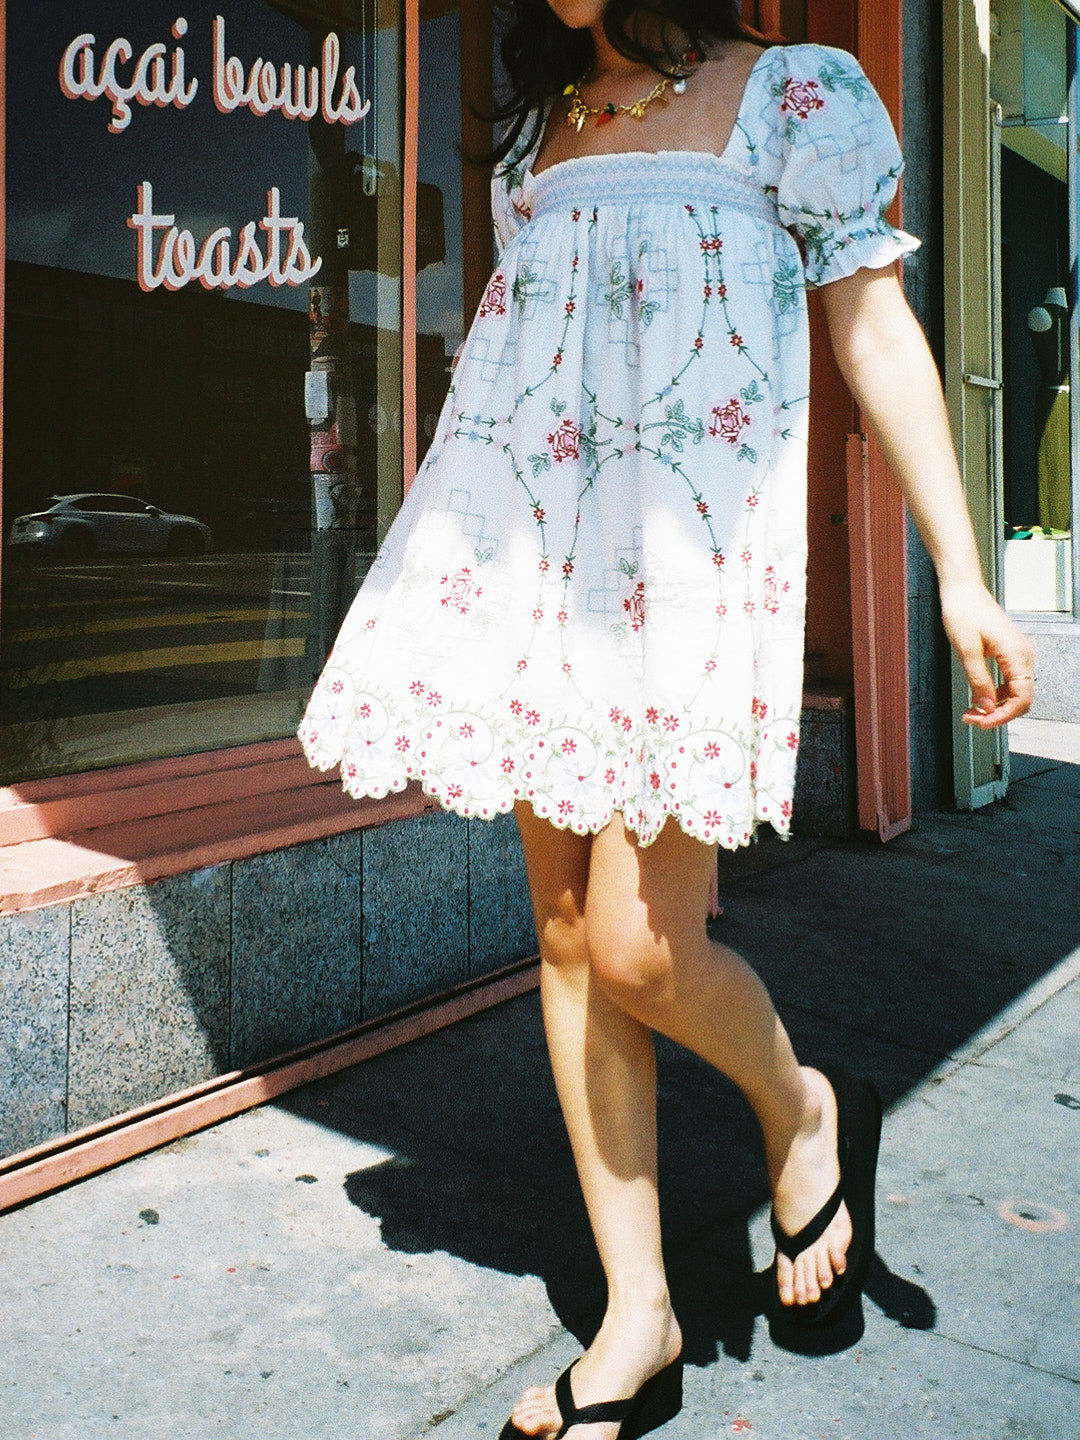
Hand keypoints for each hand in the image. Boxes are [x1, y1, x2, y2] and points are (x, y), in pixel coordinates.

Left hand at [939, 580, 1034, 728]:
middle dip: (998, 714)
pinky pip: (1010, 681)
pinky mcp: (1010, 652)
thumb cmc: (964, 612)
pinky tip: (979, 696)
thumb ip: (978, 681)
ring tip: (972, 711)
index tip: (980, 722)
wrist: (963, 590)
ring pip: (1016, 691)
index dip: (1002, 716)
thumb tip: (986, 707)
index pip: (1022, 699)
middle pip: (1021, 698)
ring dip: (996, 705)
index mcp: (1017, 655)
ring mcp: (1019, 653)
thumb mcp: (966, 651)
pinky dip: (995, 693)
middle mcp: (1024, 655)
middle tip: (972, 719)